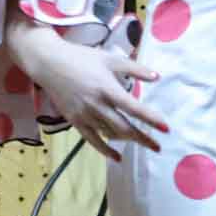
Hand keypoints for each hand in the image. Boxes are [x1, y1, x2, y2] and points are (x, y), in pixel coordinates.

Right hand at [19, 32, 167, 160]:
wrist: (49, 63)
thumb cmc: (81, 58)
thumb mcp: (110, 59)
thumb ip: (135, 69)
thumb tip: (157, 77)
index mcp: (107, 89)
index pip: (134, 108)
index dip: (151, 119)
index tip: (166, 129)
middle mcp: (97, 105)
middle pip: (124, 127)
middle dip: (143, 138)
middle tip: (157, 147)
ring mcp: (85, 114)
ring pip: (110, 134)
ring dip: (127, 140)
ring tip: (140, 142)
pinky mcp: (75, 120)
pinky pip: (92, 140)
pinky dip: (105, 150)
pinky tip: (117, 157)